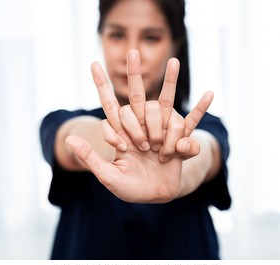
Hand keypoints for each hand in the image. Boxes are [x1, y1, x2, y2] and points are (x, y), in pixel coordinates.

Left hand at [65, 49, 212, 202]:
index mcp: (122, 133)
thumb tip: (69, 138)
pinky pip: (191, 123)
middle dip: (133, 75)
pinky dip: (201, 110)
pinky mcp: (179, 141)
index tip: (99, 79)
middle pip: (136, 96)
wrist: (156, 197)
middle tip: (132, 52)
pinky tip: (210, 93)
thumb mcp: (108, 176)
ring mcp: (161, 131)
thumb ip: (90, 158)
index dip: (102, 86)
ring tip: (172, 74)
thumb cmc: (130, 188)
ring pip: (164, 104)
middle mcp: (142, 126)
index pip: (110, 105)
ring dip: (168, 85)